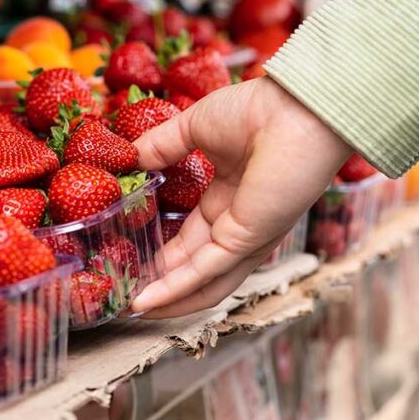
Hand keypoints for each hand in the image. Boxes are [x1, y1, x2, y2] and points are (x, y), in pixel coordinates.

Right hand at [130, 76, 351, 317]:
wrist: (293, 108)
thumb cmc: (257, 110)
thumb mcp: (194, 127)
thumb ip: (160, 146)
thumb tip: (127, 159)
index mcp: (231, 197)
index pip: (192, 237)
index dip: (162, 251)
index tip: (130, 257)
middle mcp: (239, 223)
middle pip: (194, 266)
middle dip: (161, 282)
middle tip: (125, 291)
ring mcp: (245, 236)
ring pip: (202, 282)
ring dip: (167, 299)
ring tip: (133, 311)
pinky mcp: (246, 241)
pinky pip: (205, 273)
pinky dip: (175, 290)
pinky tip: (146, 301)